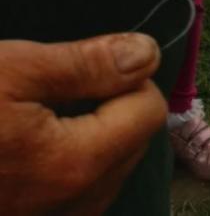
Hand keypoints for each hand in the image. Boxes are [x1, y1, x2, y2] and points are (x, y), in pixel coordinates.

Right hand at [0, 33, 164, 215]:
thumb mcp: (14, 70)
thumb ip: (86, 65)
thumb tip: (148, 55)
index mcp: (75, 165)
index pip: (150, 112)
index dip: (129, 78)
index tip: (89, 66)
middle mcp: (71, 206)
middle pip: (132, 147)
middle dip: (114, 109)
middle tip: (62, 89)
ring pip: (106, 175)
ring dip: (95, 139)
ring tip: (47, 114)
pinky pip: (76, 197)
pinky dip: (71, 167)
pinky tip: (37, 145)